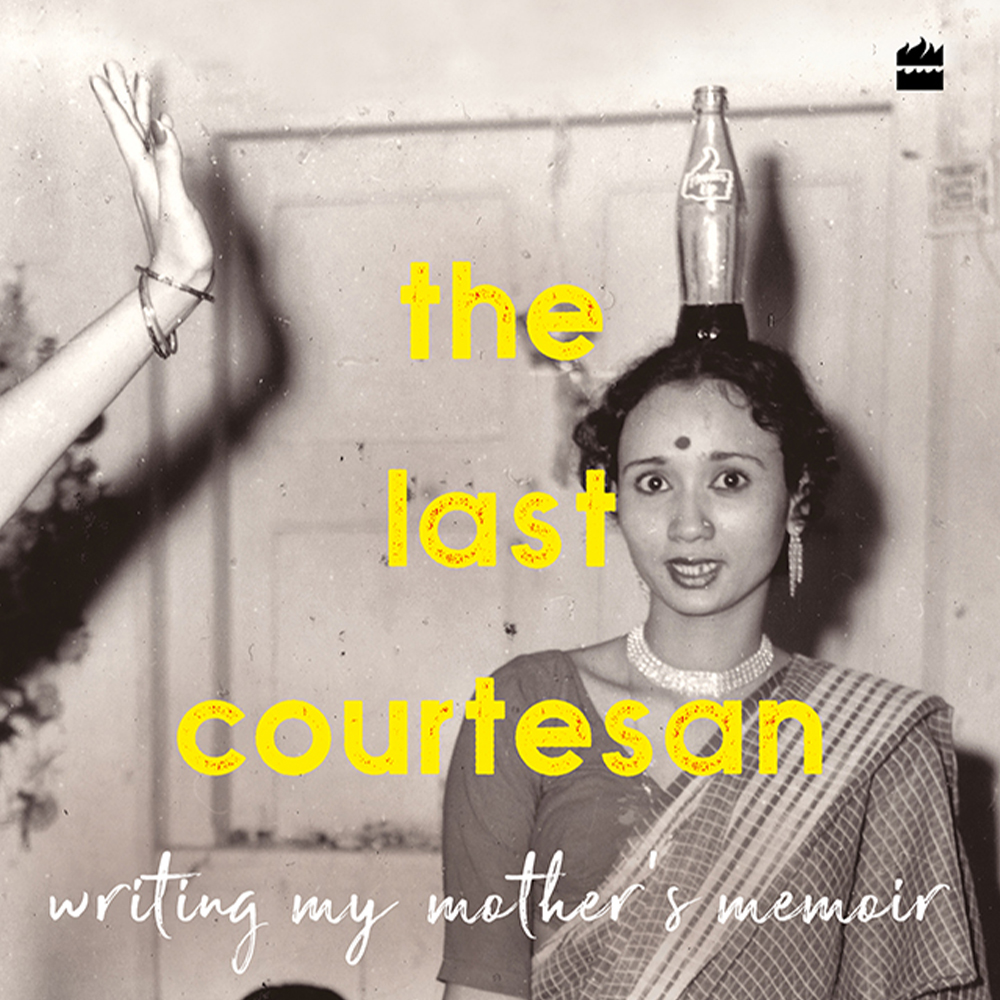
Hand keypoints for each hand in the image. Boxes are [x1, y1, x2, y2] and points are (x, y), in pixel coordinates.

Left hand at [90, 61, 213, 286]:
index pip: (125, 130)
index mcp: (145, 174)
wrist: (183, 275)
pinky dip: (158, 136)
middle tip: (118, 70)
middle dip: (125, 97)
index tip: (104, 75)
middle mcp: (146, 176)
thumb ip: (168, 163)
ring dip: (140, 112)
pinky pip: (158, 154)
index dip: (114, 102)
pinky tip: (161, 131)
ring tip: (141, 90)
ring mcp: (156, 184)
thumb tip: (160, 126)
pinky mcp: (167, 192)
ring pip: (144, 138)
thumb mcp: (175, 203)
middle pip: (131, 129)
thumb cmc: (180, 247)